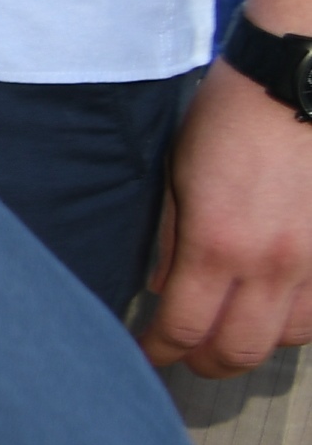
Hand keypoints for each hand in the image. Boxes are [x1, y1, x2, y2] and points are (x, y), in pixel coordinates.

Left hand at [145, 59, 311, 376]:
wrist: (297, 82)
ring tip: (231, 332)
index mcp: (217, 244)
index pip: (183, 328)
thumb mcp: (177, 176)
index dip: (160, 351)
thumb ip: (170, 240)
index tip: (146, 354)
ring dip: (254, 342)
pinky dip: (296, 322)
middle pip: (238, 350)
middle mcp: (271, 263)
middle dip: (205, 362)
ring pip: (287, 339)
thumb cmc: (230, 119)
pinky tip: (276, 311)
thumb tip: (162, 288)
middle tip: (186, 357)